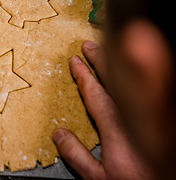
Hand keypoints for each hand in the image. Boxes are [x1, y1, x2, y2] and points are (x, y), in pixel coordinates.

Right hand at [52, 41, 152, 179]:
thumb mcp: (99, 178)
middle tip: (88, 46)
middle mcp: (131, 118)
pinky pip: (139, 94)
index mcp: (116, 128)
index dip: (84, 76)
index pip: (96, 94)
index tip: (75, 60)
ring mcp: (144, 117)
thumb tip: (58, 134)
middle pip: (114, 82)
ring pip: (128, 85)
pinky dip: (129, 81)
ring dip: (114, 67)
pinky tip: (123, 78)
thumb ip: (77, 156)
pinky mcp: (153, 120)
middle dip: (100, 61)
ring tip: (102, 54)